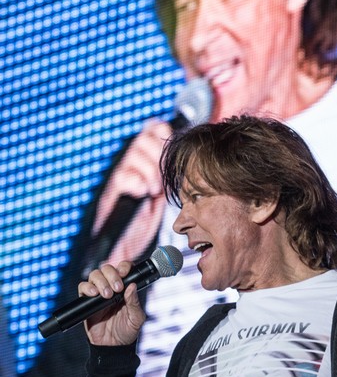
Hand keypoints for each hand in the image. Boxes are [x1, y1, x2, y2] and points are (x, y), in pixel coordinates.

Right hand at [78, 261, 145, 345]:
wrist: (113, 346)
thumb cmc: (127, 331)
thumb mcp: (136, 318)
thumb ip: (134, 302)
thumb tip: (132, 286)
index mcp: (125, 288)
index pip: (123, 269)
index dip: (124, 266)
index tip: (125, 272)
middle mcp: (111, 287)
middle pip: (107, 268)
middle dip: (112, 275)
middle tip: (117, 288)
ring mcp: (98, 293)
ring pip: (95, 275)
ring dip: (101, 281)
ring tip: (107, 295)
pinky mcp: (87, 301)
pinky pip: (83, 287)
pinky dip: (87, 287)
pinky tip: (94, 294)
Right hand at [93, 119, 171, 264]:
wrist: (125, 248)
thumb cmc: (143, 223)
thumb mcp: (162, 192)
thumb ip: (168, 173)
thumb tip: (187, 156)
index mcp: (142, 161)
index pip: (152, 128)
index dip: (162, 134)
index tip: (171, 153)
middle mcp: (128, 165)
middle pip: (142, 137)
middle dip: (157, 156)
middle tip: (161, 178)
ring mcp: (118, 176)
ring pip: (133, 153)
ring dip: (148, 171)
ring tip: (152, 190)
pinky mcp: (108, 192)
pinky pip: (121, 176)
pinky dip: (134, 183)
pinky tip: (141, 193)